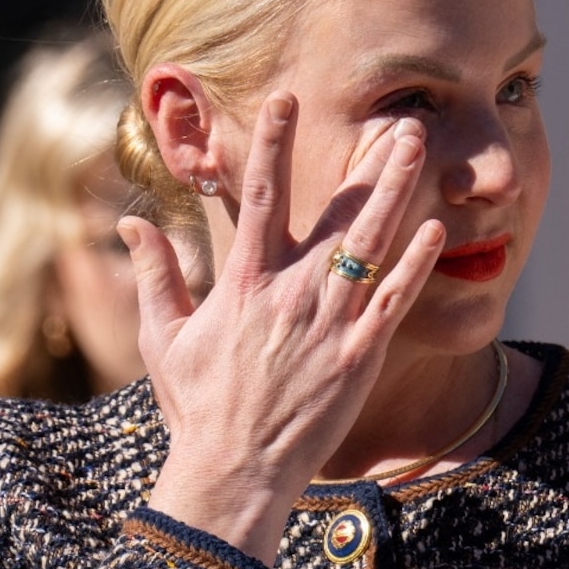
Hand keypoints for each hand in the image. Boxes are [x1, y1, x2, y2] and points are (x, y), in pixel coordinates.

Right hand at [123, 95, 443, 559]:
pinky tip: (437, 230)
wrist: (234, 470)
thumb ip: (156, 275)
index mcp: (244, 284)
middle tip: (399, 119)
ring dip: (398, 194)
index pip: (261, 197)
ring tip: (420, 152)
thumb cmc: (199, 407)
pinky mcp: (359, 358)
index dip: (273, 144)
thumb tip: (131, 222)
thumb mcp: (165, 339)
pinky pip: (393, 303)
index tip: (287, 98)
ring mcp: (329, 325)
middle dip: (369, 162)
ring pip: (373, 246)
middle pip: (337, 213)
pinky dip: (415, 265)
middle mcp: (290, 294)